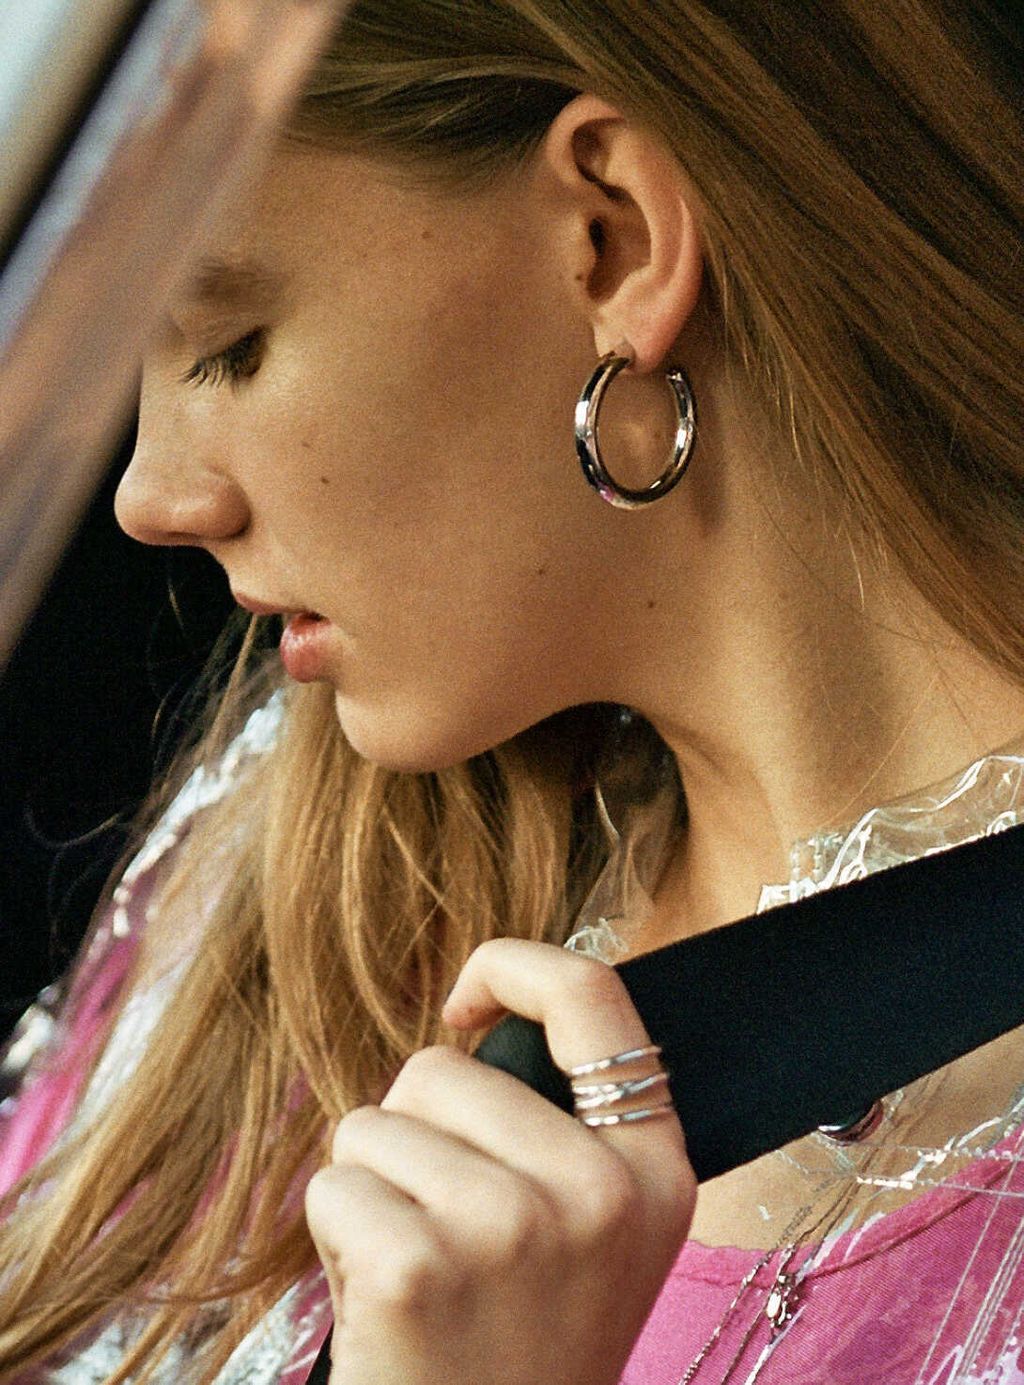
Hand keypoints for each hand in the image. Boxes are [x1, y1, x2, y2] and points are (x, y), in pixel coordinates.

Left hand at [305, 939, 696, 1384]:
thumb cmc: (518, 1348)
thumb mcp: (588, 1235)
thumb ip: (558, 1129)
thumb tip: (469, 1027)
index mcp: (653, 1170)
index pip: (593, 995)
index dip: (512, 969)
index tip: (464, 1005)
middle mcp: (599, 1190)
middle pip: (441, 1068)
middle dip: (414, 1134)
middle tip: (442, 1234)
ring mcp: (512, 1225)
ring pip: (376, 1121)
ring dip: (372, 1188)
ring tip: (417, 1274)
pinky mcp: (421, 1264)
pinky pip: (334, 1183)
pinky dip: (334, 1237)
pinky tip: (381, 1304)